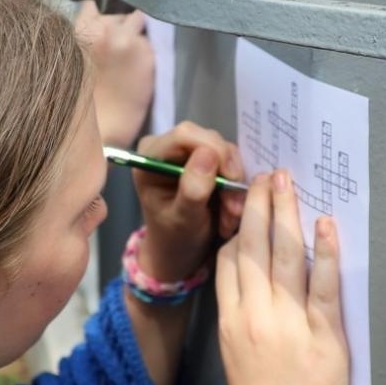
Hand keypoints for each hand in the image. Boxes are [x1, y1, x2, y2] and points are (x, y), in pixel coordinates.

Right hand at [76, 1, 154, 149]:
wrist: (100, 133)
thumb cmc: (78, 103)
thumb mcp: (70, 61)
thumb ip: (82, 40)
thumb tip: (96, 28)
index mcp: (80, 30)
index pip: (91, 6)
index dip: (98, 18)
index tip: (101, 30)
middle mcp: (106, 28)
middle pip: (118, 14)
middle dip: (118, 28)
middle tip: (115, 51)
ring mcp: (129, 40)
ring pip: (138, 23)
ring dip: (135, 35)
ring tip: (129, 59)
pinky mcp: (148, 55)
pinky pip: (149, 44)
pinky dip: (145, 54)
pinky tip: (136, 72)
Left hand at [131, 122, 245, 284]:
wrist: (180, 249)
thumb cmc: (174, 237)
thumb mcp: (183, 220)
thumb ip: (192, 190)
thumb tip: (208, 155)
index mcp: (149, 157)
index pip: (185, 135)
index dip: (214, 150)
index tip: (231, 180)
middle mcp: (166, 146)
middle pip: (209, 139)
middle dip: (228, 174)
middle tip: (234, 210)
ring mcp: (187, 149)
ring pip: (225, 151)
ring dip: (234, 185)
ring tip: (230, 216)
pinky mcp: (206, 156)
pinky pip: (231, 161)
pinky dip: (236, 186)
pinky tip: (230, 210)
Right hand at [216, 171, 347, 384]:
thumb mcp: (235, 357)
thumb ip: (240, 316)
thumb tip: (249, 278)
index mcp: (230, 323)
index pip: (229, 261)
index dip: (239, 227)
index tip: (248, 201)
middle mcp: (255, 317)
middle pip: (255, 248)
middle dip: (262, 206)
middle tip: (268, 174)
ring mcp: (289, 324)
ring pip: (286, 256)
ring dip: (289, 214)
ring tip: (289, 184)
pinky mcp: (323, 336)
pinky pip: (324, 284)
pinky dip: (326, 251)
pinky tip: (326, 224)